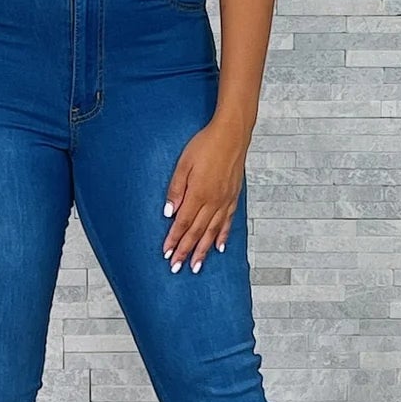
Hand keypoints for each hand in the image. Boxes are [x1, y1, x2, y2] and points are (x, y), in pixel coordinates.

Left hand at [162, 119, 248, 272]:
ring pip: (212, 232)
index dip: (174, 240)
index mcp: (198, 194)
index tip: (167, 253)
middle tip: (177, 267)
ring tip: (197, 265)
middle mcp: (213, 201)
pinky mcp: (234, 197)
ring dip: (203, 250)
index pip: (182, 223)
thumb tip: (169, 213)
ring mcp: (225, 201)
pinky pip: (227, 222)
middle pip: (197, 232)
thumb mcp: (184, 164)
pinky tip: (219, 247)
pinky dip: (222, 236)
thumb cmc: (206, 145)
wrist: (232, 135)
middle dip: (186, 251)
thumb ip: (176, 189)